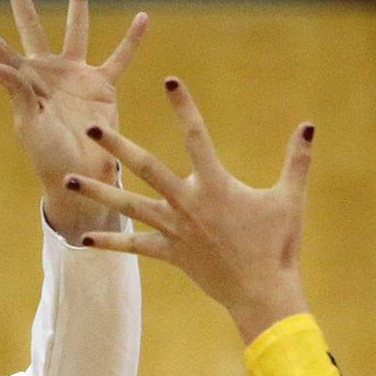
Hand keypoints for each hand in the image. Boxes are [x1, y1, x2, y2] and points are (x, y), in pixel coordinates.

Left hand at [0, 0, 149, 239]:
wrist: (81, 174)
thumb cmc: (49, 156)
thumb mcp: (30, 124)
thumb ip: (16, 92)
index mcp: (23, 80)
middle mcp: (47, 71)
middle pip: (32, 25)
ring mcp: (75, 74)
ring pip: (76, 28)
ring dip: (78, 0)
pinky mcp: (102, 84)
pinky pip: (119, 57)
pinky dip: (131, 39)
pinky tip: (143, 17)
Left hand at [67, 79, 315, 343]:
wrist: (262, 293)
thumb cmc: (279, 246)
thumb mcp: (290, 199)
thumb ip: (297, 160)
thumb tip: (309, 125)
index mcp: (215, 185)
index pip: (196, 136)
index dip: (183, 107)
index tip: (169, 81)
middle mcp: (188, 204)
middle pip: (146, 168)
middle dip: (118, 146)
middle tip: (93, 128)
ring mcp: (175, 229)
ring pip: (128, 206)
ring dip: (97, 192)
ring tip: (67, 179)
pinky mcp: (169, 253)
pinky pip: (134, 247)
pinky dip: (110, 243)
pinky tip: (83, 239)